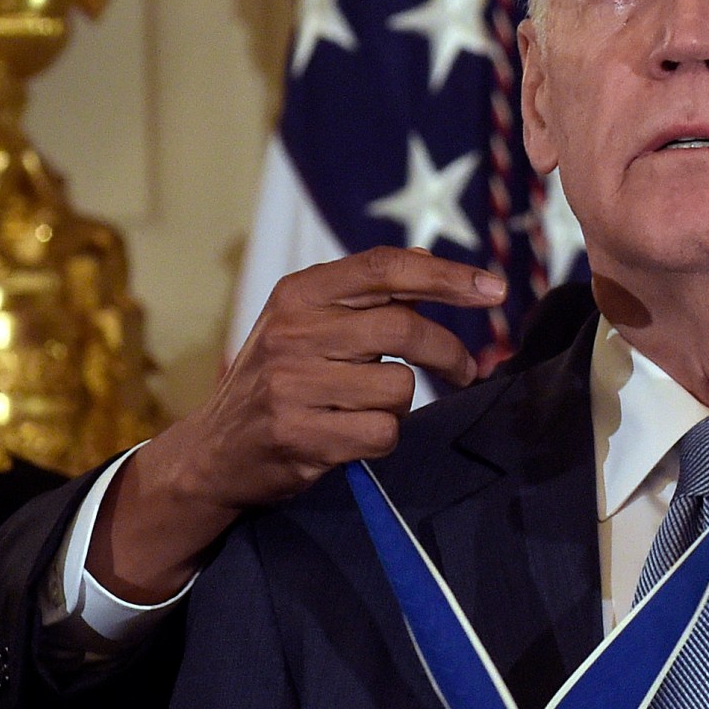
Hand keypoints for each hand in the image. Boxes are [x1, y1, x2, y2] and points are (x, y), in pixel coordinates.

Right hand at [90, 248, 505, 601]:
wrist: (214, 450)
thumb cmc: (275, 379)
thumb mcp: (303, 323)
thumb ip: (360, 295)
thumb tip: (426, 258)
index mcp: (298, 293)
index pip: (385, 268)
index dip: (446, 275)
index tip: (494, 290)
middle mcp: (293, 331)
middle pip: (403, 328)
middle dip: (448, 353)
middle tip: (465, 370)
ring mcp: (292, 383)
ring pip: (398, 388)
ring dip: (401, 405)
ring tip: (368, 409)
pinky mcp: (297, 433)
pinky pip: (381, 434)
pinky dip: (382, 439)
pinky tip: (352, 437)